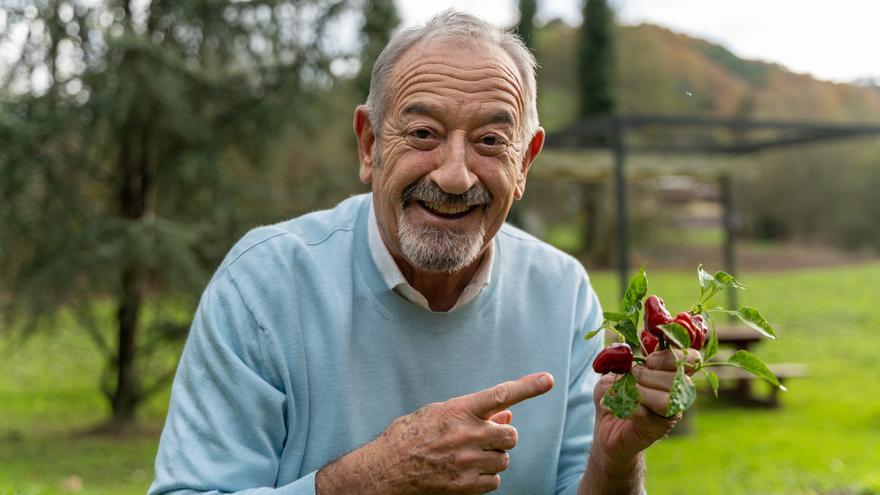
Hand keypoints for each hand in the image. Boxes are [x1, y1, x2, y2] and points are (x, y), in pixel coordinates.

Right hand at [316, 372, 553, 494]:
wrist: (387, 469)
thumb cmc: (411, 435)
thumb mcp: (439, 414)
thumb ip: (473, 413)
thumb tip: (506, 416)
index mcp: (460, 410)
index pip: (501, 395)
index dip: (527, 387)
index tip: (548, 380)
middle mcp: (468, 434)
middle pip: (510, 436)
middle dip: (502, 437)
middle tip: (484, 438)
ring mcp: (468, 461)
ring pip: (503, 460)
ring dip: (492, 458)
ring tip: (467, 456)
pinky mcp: (466, 485)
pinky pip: (494, 481)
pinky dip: (485, 477)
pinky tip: (466, 472)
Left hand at [591, 348, 700, 463]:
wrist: (604, 427)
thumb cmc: (614, 394)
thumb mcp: (616, 370)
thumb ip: (628, 359)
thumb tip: (636, 349)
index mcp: (672, 373)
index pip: (690, 359)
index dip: (672, 356)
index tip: (649, 360)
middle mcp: (677, 393)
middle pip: (679, 379)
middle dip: (650, 375)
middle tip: (633, 377)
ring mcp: (670, 413)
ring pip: (668, 400)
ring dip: (643, 392)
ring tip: (628, 393)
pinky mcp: (657, 430)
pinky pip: (648, 415)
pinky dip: (630, 407)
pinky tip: (621, 407)